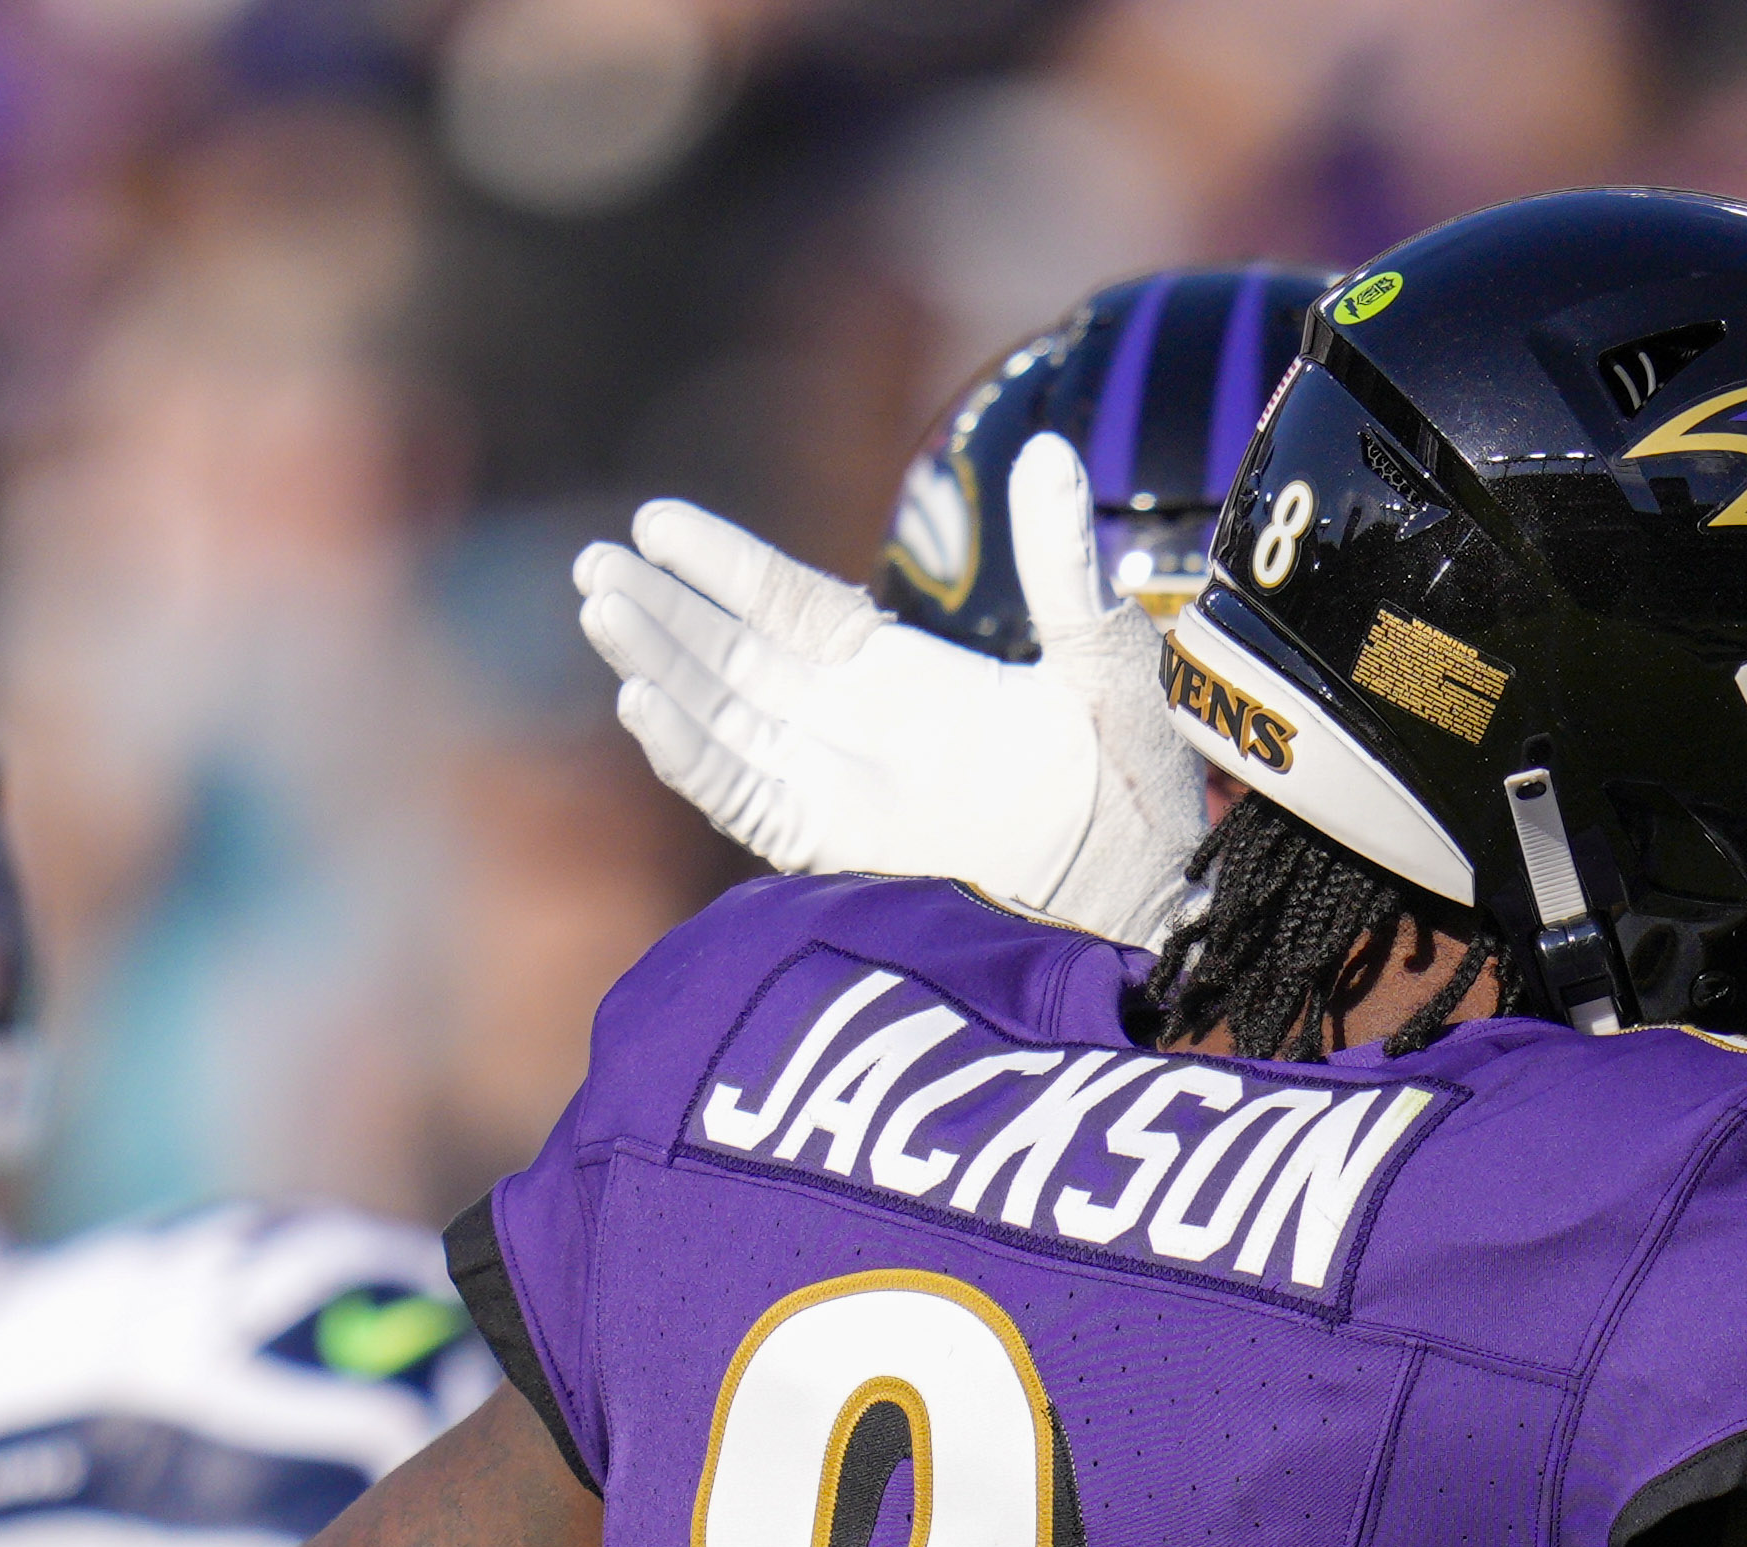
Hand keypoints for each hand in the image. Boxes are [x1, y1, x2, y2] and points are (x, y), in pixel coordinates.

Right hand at [575, 436, 1202, 944]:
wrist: (1151, 895)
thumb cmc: (1139, 787)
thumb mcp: (1100, 657)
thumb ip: (1061, 563)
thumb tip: (1053, 451)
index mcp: (901, 675)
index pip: (787, 605)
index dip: (720, 564)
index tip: (656, 520)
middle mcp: (855, 728)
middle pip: (731, 658)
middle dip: (663, 612)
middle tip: (595, 562)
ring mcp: (840, 788)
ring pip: (721, 718)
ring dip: (659, 666)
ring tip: (602, 609)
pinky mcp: (837, 848)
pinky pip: (743, 796)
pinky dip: (691, 753)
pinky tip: (644, 702)